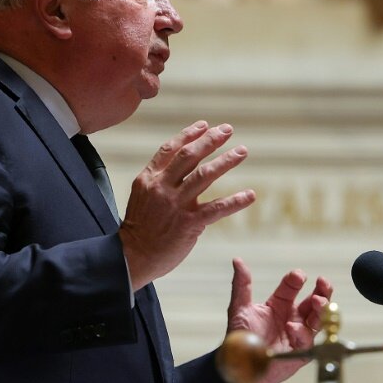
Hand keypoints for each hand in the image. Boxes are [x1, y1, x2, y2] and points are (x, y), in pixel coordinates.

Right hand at [118, 121, 255, 289]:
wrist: (132, 257)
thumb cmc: (140, 228)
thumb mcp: (142, 196)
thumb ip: (161, 180)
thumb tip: (182, 167)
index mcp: (149, 178)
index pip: (171, 149)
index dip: (189, 134)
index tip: (205, 125)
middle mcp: (162, 187)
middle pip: (189, 155)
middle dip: (210, 140)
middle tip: (228, 130)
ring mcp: (175, 204)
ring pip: (204, 175)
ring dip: (225, 161)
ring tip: (241, 151)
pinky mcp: (188, 223)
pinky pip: (216, 209)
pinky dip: (235, 201)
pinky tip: (250, 195)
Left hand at [227, 258, 332, 382]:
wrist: (239, 362)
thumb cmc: (240, 337)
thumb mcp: (239, 307)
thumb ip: (241, 284)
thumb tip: (238, 261)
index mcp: (278, 305)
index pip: (292, 287)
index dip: (296, 279)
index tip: (298, 275)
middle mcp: (291, 318)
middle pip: (314, 301)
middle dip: (322, 291)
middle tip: (323, 282)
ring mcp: (297, 334)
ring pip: (318, 319)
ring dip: (321, 309)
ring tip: (317, 301)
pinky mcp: (300, 351)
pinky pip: (307, 340)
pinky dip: (301, 332)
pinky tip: (292, 327)